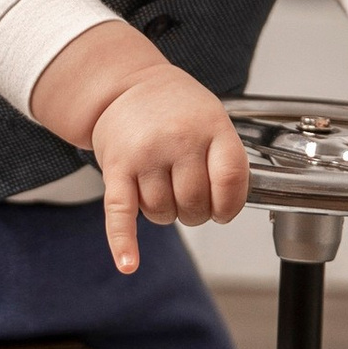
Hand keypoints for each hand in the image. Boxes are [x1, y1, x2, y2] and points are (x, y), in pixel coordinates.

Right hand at [31, 20, 252, 272]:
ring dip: (164, 213)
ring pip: (162, 212)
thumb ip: (225, 159)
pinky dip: (123, 242)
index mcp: (211, 127)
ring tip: (162, 188)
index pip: (231, 181)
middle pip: (195, 203)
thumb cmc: (176, 107)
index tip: (224, 209)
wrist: (126, 85)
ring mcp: (146, 154)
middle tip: (187, 194)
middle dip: (194, 210)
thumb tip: (228, 207)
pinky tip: (128, 263)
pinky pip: (121, 212)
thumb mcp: (213, 118)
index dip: (230, 205)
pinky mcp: (116, 168)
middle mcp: (178, 139)